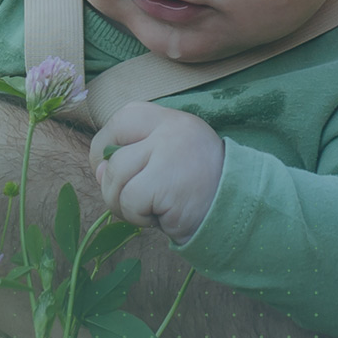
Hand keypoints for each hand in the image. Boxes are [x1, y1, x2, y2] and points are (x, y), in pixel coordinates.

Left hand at [91, 102, 224, 243]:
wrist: (240, 214)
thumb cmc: (199, 192)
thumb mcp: (168, 163)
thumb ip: (135, 158)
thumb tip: (98, 170)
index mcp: (172, 120)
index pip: (122, 119)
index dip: (106, 146)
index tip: (110, 169)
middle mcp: (171, 129)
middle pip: (112, 149)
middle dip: (108, 180)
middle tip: (129, 199)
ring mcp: (169, 152)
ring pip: (115, 176)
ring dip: (124, 204)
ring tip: (151, 210)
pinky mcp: (166, 181)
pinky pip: (129, 199)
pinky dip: (137, 216)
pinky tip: (159, 218)